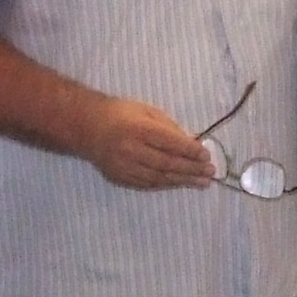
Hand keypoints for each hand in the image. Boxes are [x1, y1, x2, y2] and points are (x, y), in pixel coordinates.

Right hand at [83, 95, 216, 191]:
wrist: (87, 128)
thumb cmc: (120, 114)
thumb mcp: (146, 111)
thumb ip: (169, 127)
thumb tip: (191, 144)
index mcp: (138, 129)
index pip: (170, 142)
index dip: (190, 150)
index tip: (206, 155)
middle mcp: (131, 150)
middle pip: (167, 163)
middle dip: (191, 169)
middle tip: (210, 173)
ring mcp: (124, 167)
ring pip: (159, 178)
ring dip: (182, 181)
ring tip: (201, 182)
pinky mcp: (119, 178)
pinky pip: (147, 184)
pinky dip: (165, 185)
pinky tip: (179, 184)